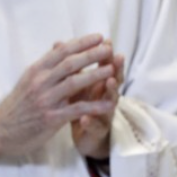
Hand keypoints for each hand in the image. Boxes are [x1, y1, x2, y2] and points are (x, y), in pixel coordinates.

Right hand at [0, 34, 116, 158]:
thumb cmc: (16, 105)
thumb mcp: (27, 80)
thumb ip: (46, 65)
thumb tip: (59, 45)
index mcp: (35, 70)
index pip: (61, 52)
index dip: (81, 43)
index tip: (98, 36)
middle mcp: (40, 82)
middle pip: (70, 63)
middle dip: (92, 54)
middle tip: (109, 47)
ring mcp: (45, 99)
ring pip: (74, 83)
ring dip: (96, 75)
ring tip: (112, 69)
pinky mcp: (51, 118)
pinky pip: (76, 109)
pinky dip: (94, 106)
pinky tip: (108, 104)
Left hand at [70, 44, 124, 159]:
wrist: (83, 136)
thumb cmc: (77, 105)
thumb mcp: (72, 84)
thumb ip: (70, 67)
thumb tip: (59, 43)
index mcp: (98, 84)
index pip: (104, 66)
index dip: (105, 54)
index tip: (105, 40)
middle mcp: (104, 97)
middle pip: (114, 80)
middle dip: (115, 68)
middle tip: (117, 57)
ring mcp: (104, 114)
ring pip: (110, 102)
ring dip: (110, 91)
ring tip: (109, 81)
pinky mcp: (97, 131)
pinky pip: (95, 126)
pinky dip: (90, 121)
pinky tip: (84, 118)